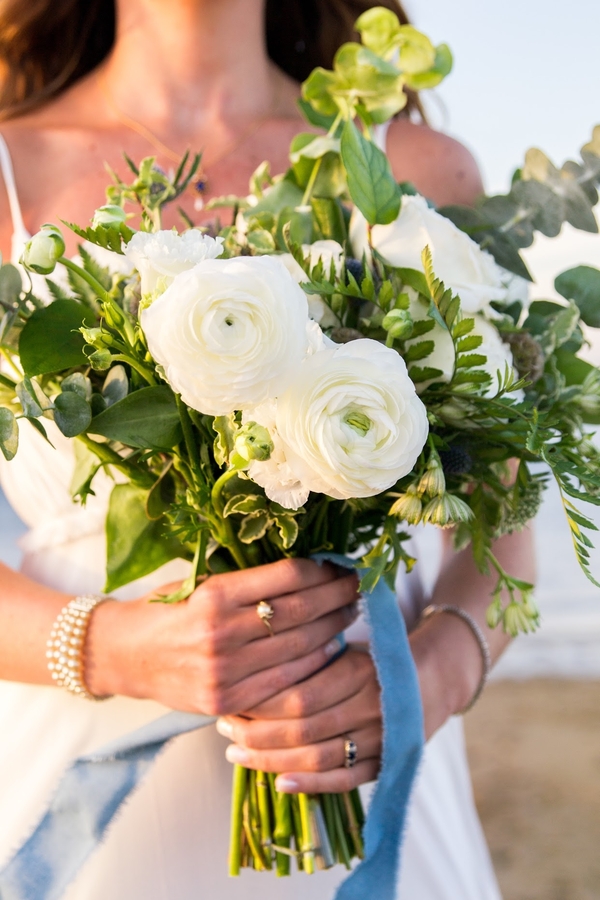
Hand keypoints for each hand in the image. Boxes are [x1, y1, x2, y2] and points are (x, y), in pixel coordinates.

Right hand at [85, 559, 358, 714]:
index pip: (287, 577)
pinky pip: (285, 680)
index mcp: (215, 593)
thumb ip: (248, 581)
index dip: (323, 571)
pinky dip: (314, 662)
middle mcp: (221, 631)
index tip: (340, 566)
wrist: (126, 655)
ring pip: (299, 647)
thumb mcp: (202, 583)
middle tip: (358, 586)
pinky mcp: (227, 700)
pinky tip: (331, 647)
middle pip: (300, 612)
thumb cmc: (169, 610)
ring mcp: (225, 670)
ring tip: (350, 612)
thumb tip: (308, 570)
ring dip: (333, 628)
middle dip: (337, 598)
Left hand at [216, 646, 381, 792]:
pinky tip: (279, 783)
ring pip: (316, 758)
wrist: (431, 680)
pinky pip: (342, 781)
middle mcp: (369, 707)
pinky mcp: (384, 764)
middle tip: (224, 725)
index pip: (298, 695)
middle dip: (256, 732)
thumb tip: (249, 676)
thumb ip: (306, 661)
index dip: (260, 703)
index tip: (231, 699)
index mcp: (358, 671)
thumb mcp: (344, 648)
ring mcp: (379, 740)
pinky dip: (310, 785)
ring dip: (271, 760)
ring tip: (236, 752)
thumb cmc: (373, 660)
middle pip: (302, 729)